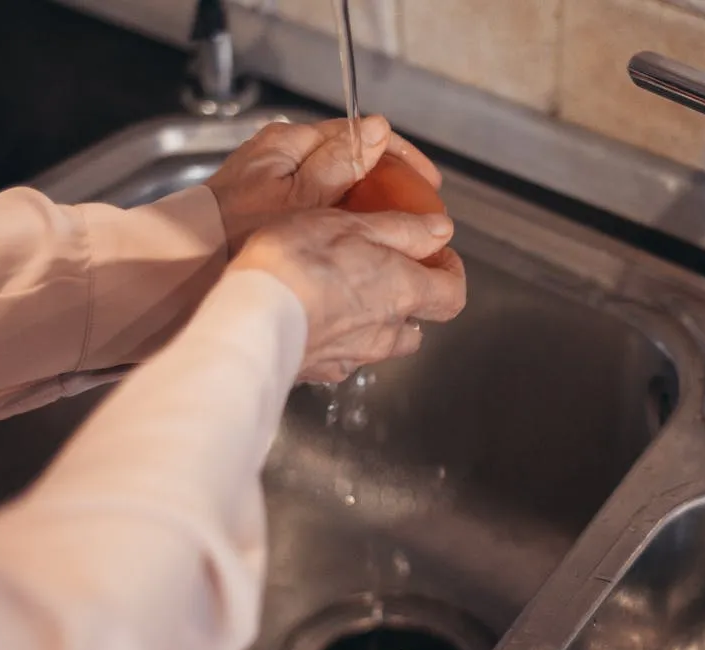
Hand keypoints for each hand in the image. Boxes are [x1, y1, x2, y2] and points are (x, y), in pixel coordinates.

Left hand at [207, 115, 441, 258]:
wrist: (185, 265)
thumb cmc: (233, 232)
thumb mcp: (298, 198)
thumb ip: (339, 163)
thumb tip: (377, 130)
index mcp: (291, 144)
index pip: (360, 135)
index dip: (401, 158)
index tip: (428, 184)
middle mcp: (283, 158)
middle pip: (352, 161)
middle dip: (390, 187)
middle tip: (420, 216)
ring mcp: (276, 184)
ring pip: (338, 188)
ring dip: (370, 209)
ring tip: (397, 236)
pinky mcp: (270, 212)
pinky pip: (320, 210)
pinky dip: (344, 224)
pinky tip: (357, 248)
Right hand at [228, 208, 466, 382]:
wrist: (251, 317)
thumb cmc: (300, 262)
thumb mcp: (354, 225)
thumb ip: (403, 230)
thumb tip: (441, 231)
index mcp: (404, 292)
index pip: (453, 295)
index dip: (451, 274)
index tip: (437, 256)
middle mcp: (386, 332)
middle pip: (416, 326)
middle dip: (410, 302)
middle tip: (388, 273)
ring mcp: (354, 356)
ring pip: (380, 343)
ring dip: (374, 323)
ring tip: (344, 294)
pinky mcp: (321, 370)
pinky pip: (342, 356)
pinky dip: (338, 338)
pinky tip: (313, 317)